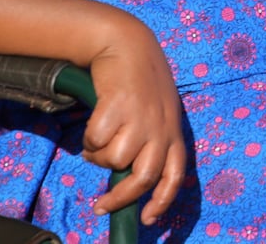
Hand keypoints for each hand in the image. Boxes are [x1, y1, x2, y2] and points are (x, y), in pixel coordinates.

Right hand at [83, 18, 188, 225]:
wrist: (128, 45)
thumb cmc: (140, 85)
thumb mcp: (156, 114)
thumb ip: (149, 143)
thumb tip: (127, 180)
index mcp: (173, 132)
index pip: (175, 174)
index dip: (162, 201)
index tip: (148, 220)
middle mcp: (161, 128)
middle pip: (142, 178)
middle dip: (119, 199)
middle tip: (101, 206)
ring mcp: (140, 117)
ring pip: (114, 160)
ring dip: (100, 156)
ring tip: (100, 140)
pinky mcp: (118, 107)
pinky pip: (96, 140)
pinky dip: (90, 138)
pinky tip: (96, 122)